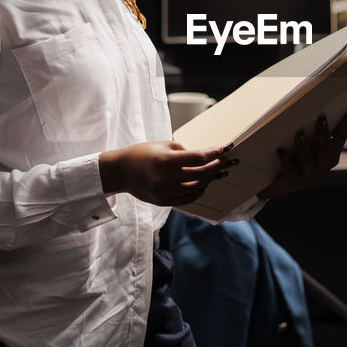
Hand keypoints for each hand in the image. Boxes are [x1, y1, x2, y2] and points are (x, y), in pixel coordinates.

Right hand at [98, 140, 234, 205]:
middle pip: (200, 174)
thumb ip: (183, 151)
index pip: (198, 158)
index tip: (224, 148)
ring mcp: (165, 192)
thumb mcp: (162, 145)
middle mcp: (166, 178)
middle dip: (216, 166)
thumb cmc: (141, 154)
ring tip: (219, 173)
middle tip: (227, 161)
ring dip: (210, 180)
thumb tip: (202, 156)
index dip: (213, 153)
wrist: (120, 171)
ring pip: (197, 188)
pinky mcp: (163, 201)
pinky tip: (205, 184)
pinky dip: (199, 191)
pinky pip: (188, 199)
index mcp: (166, 161)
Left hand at [258, 104, 346, 199]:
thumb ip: (318, 137)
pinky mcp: (296, 180)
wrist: (284, 186)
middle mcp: (324, 167)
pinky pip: (290, 167)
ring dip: (304, 146)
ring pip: (308, 158)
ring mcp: (311, 175)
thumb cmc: (299, 161)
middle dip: (324, 133)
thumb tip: (320, 110)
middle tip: (321, 117)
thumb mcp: (312, 150)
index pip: (341, 136)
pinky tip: (280, 150)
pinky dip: (285, 158)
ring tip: (299, 135)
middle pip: (326, 147)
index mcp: (332, 157)